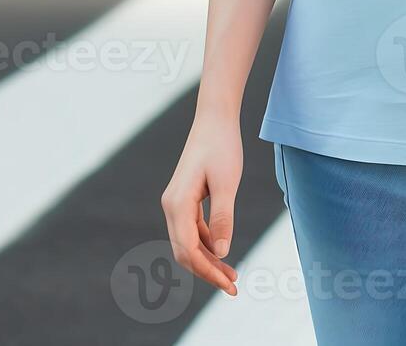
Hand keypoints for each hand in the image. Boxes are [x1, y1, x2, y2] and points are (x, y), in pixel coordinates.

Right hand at [161, 115, 241, 294]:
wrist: (215, 120)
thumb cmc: (222, 147)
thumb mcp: (227, 183)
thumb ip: (223, 218)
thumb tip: (221, 253)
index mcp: (177, 204)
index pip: (188, 250)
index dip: (207, 271)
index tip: (229, 284)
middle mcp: (171, 206)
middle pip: (185, 251)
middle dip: (207, 271)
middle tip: (234, 286)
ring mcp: (176, 203)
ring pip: (189, 243)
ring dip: (208, 260)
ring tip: (232, 274)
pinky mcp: (185, 199)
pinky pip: (193, 230)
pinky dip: (207, 244)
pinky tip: (223, 253)